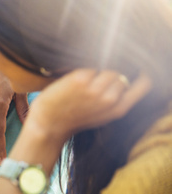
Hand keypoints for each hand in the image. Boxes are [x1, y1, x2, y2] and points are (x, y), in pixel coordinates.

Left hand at [28, 69, 151, 142]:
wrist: (49, 125)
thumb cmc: (75, 119)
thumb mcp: (102, 115)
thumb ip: (115, 100)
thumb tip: (124, 78)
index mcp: (118, 109)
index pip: (143, 85)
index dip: (141, 75)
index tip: (135, 71)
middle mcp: (109, 99)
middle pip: (121, 75)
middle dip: (111, 76)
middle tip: (96, 83)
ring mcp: (95, 89)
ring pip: (107, 69)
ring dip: (98, 73)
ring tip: (85, 84)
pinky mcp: (80, 80)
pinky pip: (90, 68)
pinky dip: (84, 72)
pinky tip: (74, 82)